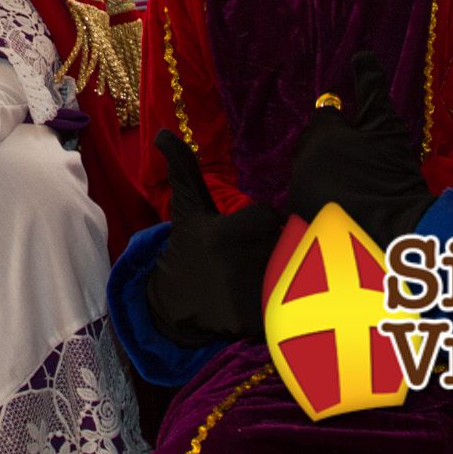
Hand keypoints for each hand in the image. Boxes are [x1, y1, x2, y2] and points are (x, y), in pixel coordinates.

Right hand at [146, 130, 279, 346]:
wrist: (175, 304)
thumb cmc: (189, 247)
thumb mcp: (187, 208)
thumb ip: (184, 168)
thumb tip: (163, 132)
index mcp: (221, 234)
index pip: (266, 216)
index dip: (260, 221)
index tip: (245, 230)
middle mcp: (235, 264)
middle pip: (282, 241)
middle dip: (275, 243)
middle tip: (255, 252)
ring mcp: (245, 295)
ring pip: (289, 269)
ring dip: (284, 269)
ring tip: (261, 271)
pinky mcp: (255, 321)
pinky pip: (289, 299)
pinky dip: (285, 298)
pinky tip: (262, 296)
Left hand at [285, 50, 433, 245]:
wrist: (397, 230)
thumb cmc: (393, 173)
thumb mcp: (387, 126)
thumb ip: (371, 87)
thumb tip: (362, 53)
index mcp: (320, 134)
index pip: (325, 114)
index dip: (345, 122)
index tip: (361, 135)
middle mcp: (302, 159)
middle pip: (313, 141)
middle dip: (332, 145)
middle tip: (361, 160)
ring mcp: (299, 188)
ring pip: (308, 167)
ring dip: (324, 169)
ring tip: (355, 182)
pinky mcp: (302, 214)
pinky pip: (306, 193)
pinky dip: (321, 192)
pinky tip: (344, 201)